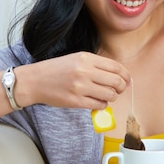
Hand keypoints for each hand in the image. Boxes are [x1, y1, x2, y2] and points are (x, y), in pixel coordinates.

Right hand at [14, 51, 130, 108]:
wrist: (36, 81)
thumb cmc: (57, 70)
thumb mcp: (77, 59)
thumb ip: (97, 66)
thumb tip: (121, 76)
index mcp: (86, 58)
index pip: (116, 67)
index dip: (126, 75)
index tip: (127, 80)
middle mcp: (84, 71)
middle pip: (116, 81)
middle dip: (122, 87)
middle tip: (119, 90)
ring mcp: (80, 87)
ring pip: (109, 95)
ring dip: (112, 97)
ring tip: (105, 95)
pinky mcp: (76, 101)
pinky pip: (99, 105)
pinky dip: (102, 105)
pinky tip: (97, 101)